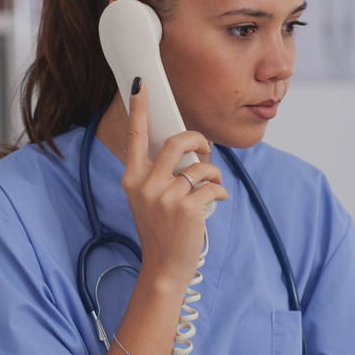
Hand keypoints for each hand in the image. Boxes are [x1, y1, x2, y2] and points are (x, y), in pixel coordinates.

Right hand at [121, 77, 228, 289]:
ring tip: (213, 184)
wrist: (164, 269)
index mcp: (133, 180)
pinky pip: (213, 185)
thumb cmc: (160, 232)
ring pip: (200, 165)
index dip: (139, 109)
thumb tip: (186, 150)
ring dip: (214, 172)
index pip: (135, 138)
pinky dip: (221, 191)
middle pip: (176, 141)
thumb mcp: (148, 201)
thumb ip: (159, 175)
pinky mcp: (187, 209)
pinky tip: (219, 200)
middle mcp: (146, 186)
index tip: (140, 85)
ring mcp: (166, 198)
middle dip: (197, 139)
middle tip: (205, 148)